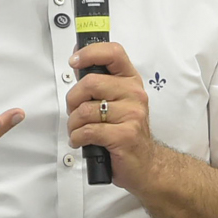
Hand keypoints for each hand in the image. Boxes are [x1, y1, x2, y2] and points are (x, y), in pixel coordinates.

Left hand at [66, 40, 159, 187]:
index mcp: (130, 81)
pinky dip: (77, 138)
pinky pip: (88, 131)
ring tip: (78, 130)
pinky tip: (81, 141)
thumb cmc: (125, 131)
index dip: (90, 53)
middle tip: (74, 112)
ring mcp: (132, 114)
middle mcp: (134, 94)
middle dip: (72, 100)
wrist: (145, 164)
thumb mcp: (116, 101)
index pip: (113, 53)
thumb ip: (98, 83)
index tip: (75, 61)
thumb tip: (77, 62)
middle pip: (90, 83)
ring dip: (73, 124)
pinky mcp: (125, 135)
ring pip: (85, 110)